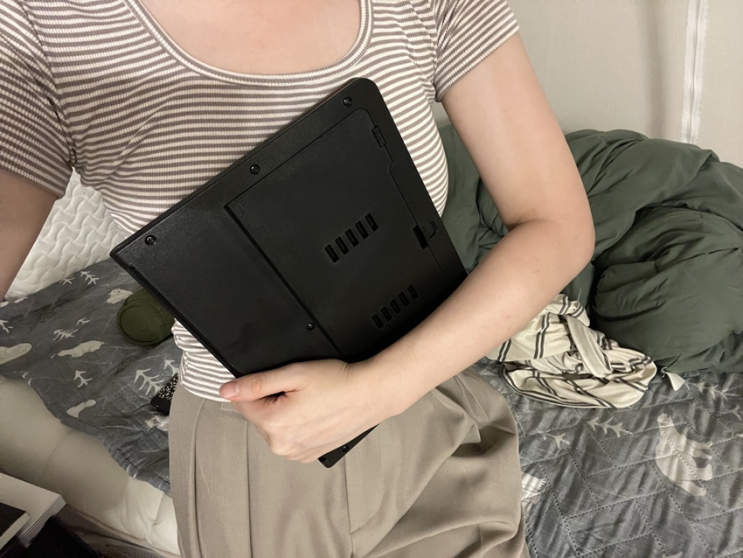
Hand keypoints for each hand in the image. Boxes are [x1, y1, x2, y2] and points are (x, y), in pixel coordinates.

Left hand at [219, 359, 390, 462]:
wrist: (370, 395)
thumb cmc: (338, 382)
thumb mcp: (293, 373)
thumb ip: (256, 383)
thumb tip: (227, 390)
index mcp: (274, 425)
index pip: (242, 402)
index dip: (258, 386)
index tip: (281, 381)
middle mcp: (282, 446)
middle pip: (258, 415)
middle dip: (272, 400)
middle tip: (300, 390)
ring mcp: (296, 453)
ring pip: (274, 427)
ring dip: (284, 413)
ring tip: (310, 401)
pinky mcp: (308, 455)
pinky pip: (290, 437)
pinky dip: (297, 425)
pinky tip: (314, 413)